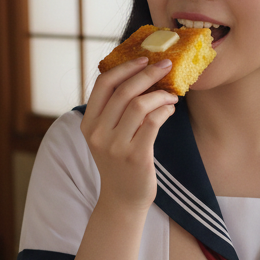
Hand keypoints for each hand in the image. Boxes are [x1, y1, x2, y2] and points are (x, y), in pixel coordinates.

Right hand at [80, 57, 177, 210]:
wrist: (122, 200)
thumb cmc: (119, 164)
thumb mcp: (106, 136)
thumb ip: (113, 111)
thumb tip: (138, 75)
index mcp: (88, 124)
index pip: (102, 84)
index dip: (124, 67)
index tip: (143, 59)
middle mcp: (98, 134)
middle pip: (124, 91)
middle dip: (147, 73)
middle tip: (165, 65)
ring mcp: (116, 146)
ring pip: (140, 104)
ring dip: (160, 94)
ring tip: (171, 94)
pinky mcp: (136, 156)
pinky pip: (153, 121)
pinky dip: (164, 109)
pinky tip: (170, 108)